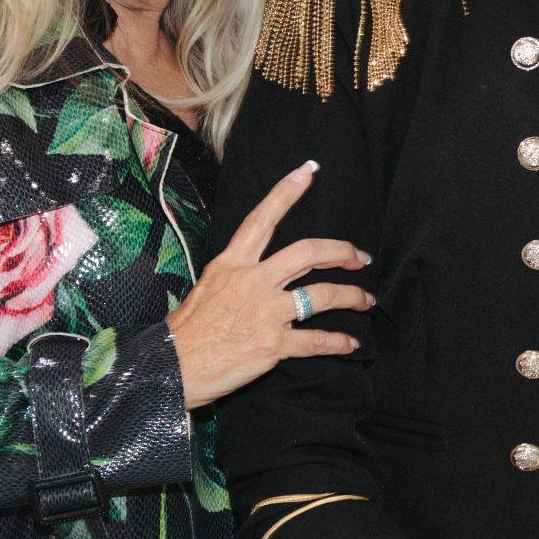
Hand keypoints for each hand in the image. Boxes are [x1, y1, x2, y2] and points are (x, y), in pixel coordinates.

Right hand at [167, 161, 369, 407]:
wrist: (172, 368)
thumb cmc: (187, 332)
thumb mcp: (206, 288)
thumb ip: (236, 277)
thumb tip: (256, 275)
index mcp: (232, 264)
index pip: (262, 219)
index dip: (286, 192)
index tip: (308, 171)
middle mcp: (252, 281)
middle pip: (308, 252)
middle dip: (342, 251)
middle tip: (360, 257)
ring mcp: (265, 311)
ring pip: (323, 294)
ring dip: (352, 296)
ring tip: (366, 300)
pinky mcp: (274, 343)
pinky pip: (317, 340)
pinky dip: (338, 342)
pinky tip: (350, 343)